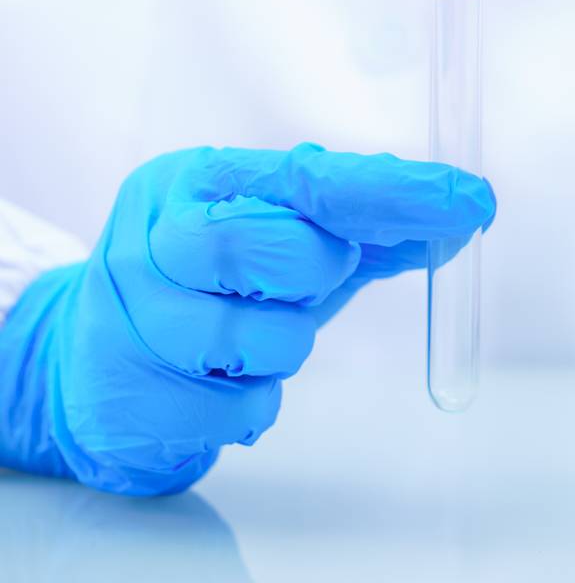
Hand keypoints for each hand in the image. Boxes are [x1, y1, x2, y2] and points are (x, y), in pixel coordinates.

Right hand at [0, 143, 494, 495]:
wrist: (94, 361)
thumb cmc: (206, 282)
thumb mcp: (273, 235)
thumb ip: (362, 224)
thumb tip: (460, 218)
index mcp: (193, 179)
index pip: (305, 176)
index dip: (392, 191)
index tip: (469, 200)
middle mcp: (152, 238)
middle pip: (263, 243)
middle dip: (315, 268)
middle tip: (319, 274)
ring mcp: (134, 318)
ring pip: (260, 337)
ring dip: (289, 343)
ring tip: (260, 332)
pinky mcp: (135, 396)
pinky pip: (242, 410)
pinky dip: (260, 401)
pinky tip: (231, 380)